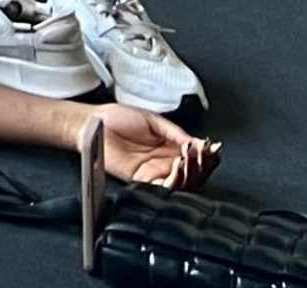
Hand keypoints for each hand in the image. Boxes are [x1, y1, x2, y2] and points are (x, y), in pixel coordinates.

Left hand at [87, 105, 215, 188]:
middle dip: (203, 165)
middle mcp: (163, 164)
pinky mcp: (141, 180)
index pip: (194, 159)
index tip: (212, 148)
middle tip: (204, 154)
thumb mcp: (153, 121)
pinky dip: (174, 180)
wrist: (93, 122)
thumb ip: (175, 132)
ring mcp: (153, 173)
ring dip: (192, 172)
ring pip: (182, 184)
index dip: (206, 156)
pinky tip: (178, 165)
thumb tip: (198, 142)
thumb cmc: (117, 118)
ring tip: (192, 157)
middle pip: (193, 174)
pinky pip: (162, 188)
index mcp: (168, 149)